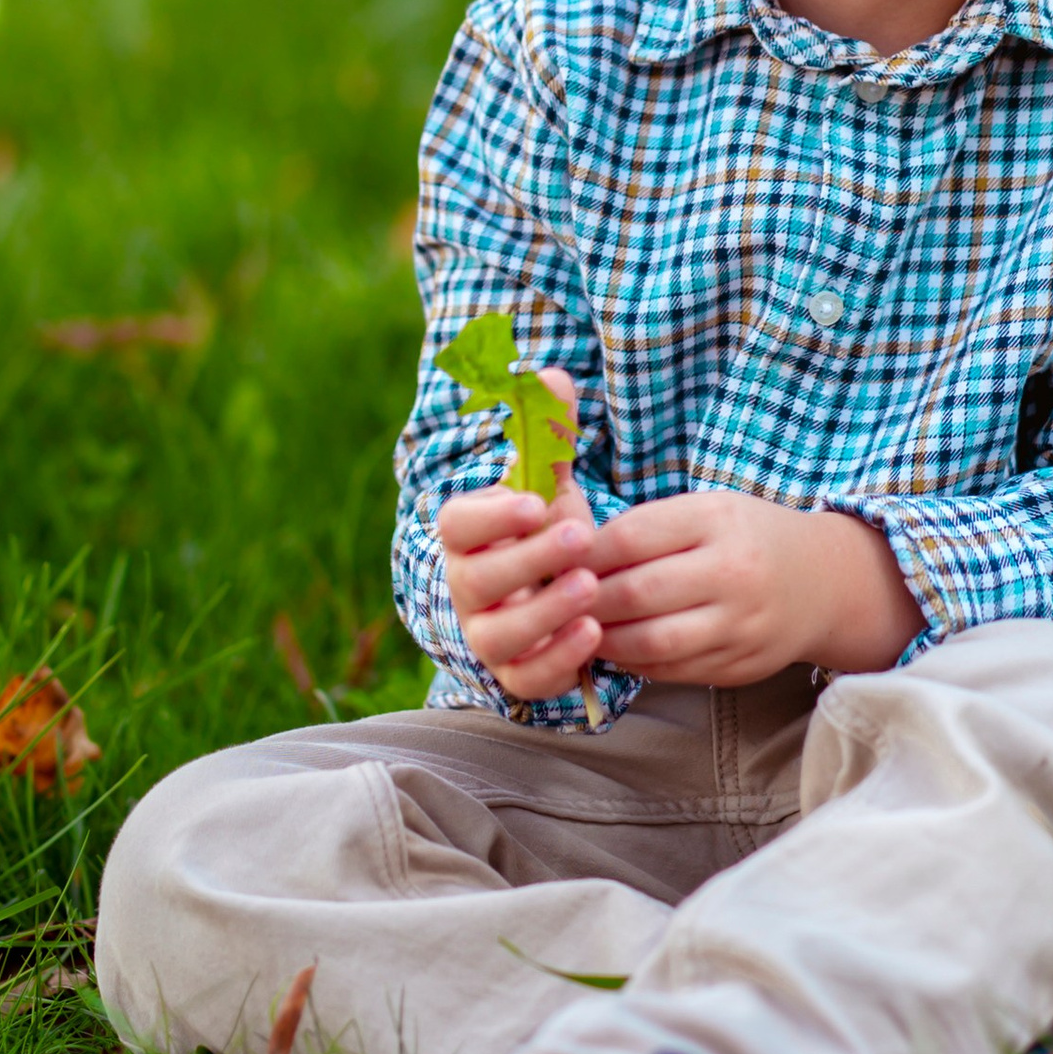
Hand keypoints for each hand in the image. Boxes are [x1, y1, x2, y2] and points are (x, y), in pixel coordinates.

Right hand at [438, 368, 602, 700]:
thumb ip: (550, 433)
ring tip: (590, 588)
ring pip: (500, 635)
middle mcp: (467, 588)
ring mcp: (489, 635)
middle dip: (528, 560)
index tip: (534, 501)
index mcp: (468, 535)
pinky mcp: (518, 674)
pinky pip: (528, 678)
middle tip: (579, 536)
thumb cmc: (543, 528)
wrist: (550, 589)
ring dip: (544, 612)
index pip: (458, 524)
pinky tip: (594, 635)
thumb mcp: (549, 480)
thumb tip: (554, 375)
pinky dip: (558, 660)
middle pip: (479, 580)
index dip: (492, 515)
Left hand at [587, 488, 921, 688]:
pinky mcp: (741, 665)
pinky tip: (616, 649)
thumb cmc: (747, 538)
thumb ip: (647, 527)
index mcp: (718, 521)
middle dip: (587, 600)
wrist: (823, 584)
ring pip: (654, 641)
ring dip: (606, 639)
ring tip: (580, 630)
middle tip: (554, 602)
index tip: (556, 558)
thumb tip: (570, 547)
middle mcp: (733, 573)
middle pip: (639, 592)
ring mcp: (740, 624)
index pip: (633, 536)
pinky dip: (636, 663)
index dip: (584, 551)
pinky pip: (674, 670)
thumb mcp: (707, 510)